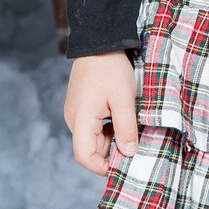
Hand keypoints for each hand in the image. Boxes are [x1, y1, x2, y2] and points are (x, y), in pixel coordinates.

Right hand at [65, 52, 139, 176]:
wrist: (98, 41)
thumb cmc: (111, 68)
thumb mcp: (124, 99)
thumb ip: (126, 128)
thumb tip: (129, 154)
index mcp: (81, 120)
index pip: (85, 157)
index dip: (102, 167)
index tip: (123, 165)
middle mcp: (74, 120)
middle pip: (90, 149)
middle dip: (111, 152)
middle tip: (134, 146)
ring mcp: (76, 112)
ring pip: (93, 138)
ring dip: (111, 139)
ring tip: (131, 129)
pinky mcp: (81, 106)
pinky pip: (93, 127)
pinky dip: (107, 129)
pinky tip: (122, 119)